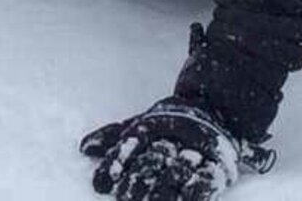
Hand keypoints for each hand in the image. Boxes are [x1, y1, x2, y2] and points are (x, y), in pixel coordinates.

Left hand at [81, 100, 249, 200]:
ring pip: (177, 172)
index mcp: (152, 126)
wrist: (215, 109)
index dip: (115, 164)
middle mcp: (173, 137)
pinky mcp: (217, 167)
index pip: (129, 145)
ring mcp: (196, 151)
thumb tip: (84, 148)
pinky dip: (194, 193)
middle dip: (138, 181)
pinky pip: (205, 181)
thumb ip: (114, 137)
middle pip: (153, 161)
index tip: (100, 184)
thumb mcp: (141, 124)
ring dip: (163, 191)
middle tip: (126, 197)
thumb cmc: (169, 125)